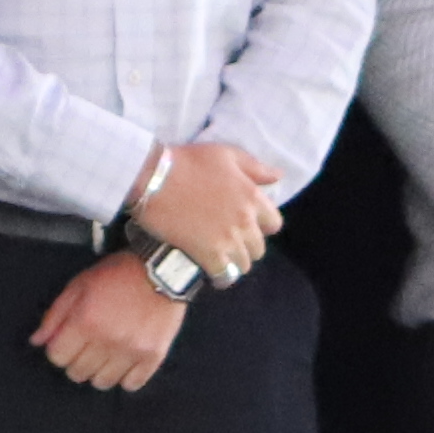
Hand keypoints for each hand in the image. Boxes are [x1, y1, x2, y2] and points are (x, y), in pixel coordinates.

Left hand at [30, 255, 184, 391]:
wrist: (163, 270)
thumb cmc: (119, 274)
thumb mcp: (80, 285)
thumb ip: (55, 314)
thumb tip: (37, 341)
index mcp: (85, 321)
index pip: (57, 356)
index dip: (58, 349)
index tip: (67, 342)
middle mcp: (107, 340)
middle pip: (77, 373)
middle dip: (76, 361)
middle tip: (86, 347)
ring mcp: (132, 351)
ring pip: (103, 383)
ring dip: (99, 372)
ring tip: (106, 355)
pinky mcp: (153, 356)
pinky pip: (132, 384)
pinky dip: (125, 378)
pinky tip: (124, 363)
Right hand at [127, 142, 282, 283]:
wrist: (154, 179)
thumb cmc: (188, 162)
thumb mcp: (226, 154)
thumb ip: (255, 168)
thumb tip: (278, 177)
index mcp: (252, 196)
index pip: (274, 224)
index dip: (262, 226)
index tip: (248, 226)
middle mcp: (245, 220)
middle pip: (258, 248)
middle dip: (246, 247)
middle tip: (229, 243)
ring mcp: (228, 240)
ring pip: (243, 265)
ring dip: (234, 263)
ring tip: (219, 258)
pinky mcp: (209, 255)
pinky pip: (225, 276)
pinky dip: (221, 278)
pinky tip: (212, 275)